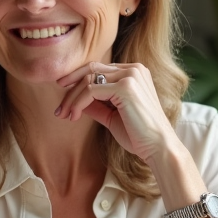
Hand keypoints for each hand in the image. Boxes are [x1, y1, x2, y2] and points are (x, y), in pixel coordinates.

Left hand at [54, 62, 176, 163]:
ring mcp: (130, 76)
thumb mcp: (112, 116)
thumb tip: (75, 101)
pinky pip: (90, 91)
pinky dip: (77, 103)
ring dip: (71, 98)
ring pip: (88, 79)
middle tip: (59, 106)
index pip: (98, 69)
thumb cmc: (138, 135)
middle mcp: (133, 69)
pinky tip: (74, 116)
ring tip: (64, 114)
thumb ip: (97, 105)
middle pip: (91, 70)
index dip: (78, 82)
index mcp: (134, 72)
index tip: (65, 100)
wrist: (158, 148)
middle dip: (70, 87)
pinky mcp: (125, 87)